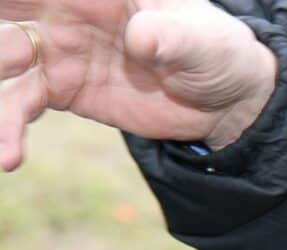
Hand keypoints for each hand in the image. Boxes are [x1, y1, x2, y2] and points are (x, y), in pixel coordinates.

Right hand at [0, 0, 277, 170]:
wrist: (224, 101)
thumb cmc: (216, 52)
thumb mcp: (205, 42)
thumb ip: (174, 37)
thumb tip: (142, 38)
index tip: (7, 12)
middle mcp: (65, 9)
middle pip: (8, 9)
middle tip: (0, 59)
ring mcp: (58, 49)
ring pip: (4, 59)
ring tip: (3, 137)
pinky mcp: (61, 90)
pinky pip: (21, 104)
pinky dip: (8, 129)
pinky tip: (9, 158)